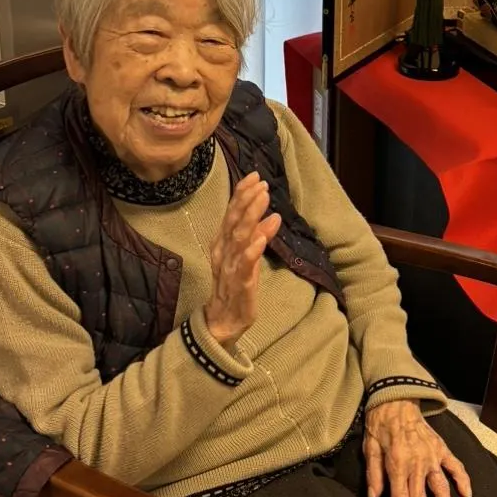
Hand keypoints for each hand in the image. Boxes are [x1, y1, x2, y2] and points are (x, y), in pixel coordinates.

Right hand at [205, 172, 281, 347]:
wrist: (223, 319)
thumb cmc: (235, 283)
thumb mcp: (248, 256)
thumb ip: (256, 235)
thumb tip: (273, 215)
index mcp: (223, 243)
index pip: (231, 213)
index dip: (241, 194)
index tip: (254, 176)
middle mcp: (223, 251)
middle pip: (234, 221)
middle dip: (247, 200)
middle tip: (261, 183)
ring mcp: (229, 267)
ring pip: (238, 238)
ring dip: (251, 217)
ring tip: (263, 199)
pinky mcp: (239, 284)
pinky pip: (244, 266)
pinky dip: (251, 251)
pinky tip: (261, 240)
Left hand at [364, 401, 471, 496]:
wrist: (397, 401)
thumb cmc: (380, 426)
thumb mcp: (370, 449)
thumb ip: (373, 475)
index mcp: (397, 464)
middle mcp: (417, 463)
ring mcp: (432, 456)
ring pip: (441, 487)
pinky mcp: (442, 449)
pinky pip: (456, 466)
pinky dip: (463, 480)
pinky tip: (467, 494)